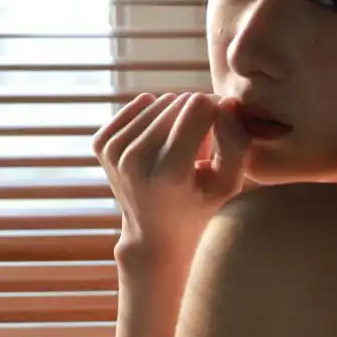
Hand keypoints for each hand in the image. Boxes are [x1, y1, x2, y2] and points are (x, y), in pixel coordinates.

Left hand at [92, 91, 250, 258]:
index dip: (216, 111)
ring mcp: (113, 152)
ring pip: (157, 102)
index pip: (198, 107)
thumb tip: (225, 102)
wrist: (153, 234)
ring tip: (180, 147)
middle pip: (177, 102)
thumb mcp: (228, 184)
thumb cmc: (198, 207)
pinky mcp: (100, 144)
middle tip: (200, 143)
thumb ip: (236, 143)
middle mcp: (135, 161)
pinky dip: (152, 115)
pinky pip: (136, 106)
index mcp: (169, 174)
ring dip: (174, 117)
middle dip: (195, 113)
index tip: (221, 128)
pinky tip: (160, 138)